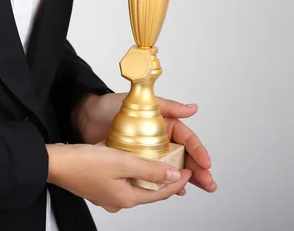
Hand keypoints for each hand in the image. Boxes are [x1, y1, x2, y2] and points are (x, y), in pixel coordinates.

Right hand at [46, 143, 192, 212]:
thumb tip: (172, 175)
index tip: (188, 170)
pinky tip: (129, 160)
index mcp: (127, 198)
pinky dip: (130, 172)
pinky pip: (121, 181)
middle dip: (164, 178)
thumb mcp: (122, 161)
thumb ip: (149, 169)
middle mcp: (118, 201)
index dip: (177, 180)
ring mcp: (107, 195)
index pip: (161, 192)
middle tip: (176, 164)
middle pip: (149, 190)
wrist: (55, 163)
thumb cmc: (83, 162)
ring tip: (156, 160)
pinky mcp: (98, 186)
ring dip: (147, 174)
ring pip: (135, 185)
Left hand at [72, 92, 215, 194]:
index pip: (186, 139)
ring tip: (197, 188)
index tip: (205, 163)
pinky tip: (173, 190)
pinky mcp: (134, 161)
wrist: (85, 116)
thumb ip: (168, 107)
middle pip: (183, 156)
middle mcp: (158, 138)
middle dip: (197, 170)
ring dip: (184, 178)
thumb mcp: (141, 102)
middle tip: (208, 183)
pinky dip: (164, 181)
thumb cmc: (109, 105)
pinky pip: (152, 173)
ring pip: (170, 167)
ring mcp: (146, 151)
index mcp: (163, 124)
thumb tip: (192, 108)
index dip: (198, 152)